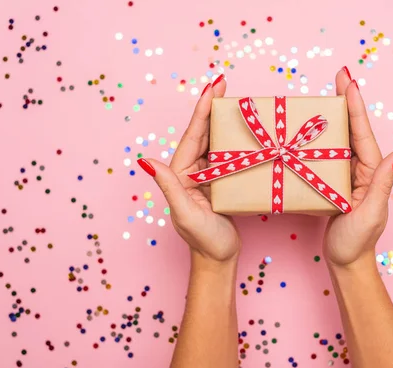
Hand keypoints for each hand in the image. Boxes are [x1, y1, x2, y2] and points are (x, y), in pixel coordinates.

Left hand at [137, 75, 240, 262]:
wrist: (218, 259)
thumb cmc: (204, 240)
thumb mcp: (186, 214)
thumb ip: (170, 187)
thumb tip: (147, 161)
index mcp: (181, 174)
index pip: (193, 136)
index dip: (202, 110)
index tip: (212, 87)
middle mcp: (192, 170)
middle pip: (203, 133)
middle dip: (212, 107)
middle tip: (224, 83)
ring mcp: (207, 175)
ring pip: (215, 141)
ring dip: (224, 121)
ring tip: (235, 100)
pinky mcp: (220, 182)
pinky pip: (226, 155)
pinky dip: (234, 140)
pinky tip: (245, 131)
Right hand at [323, 67, 392, 266]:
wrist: (346, 261)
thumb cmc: (357, 241)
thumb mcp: (371, 212)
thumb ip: (382, 183)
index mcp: (370, 171)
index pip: (362, 132)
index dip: (355, 106)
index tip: (348, 82)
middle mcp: (360, 168)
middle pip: (352, 129)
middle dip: (345, 101)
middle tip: (338, 76)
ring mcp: (346, 174)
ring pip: (338, 140)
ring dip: (331, 116)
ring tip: (322, 94)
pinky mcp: (332, 183)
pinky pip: (326, 156)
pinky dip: (319, 139)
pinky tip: (309, 130)